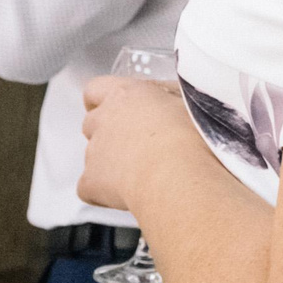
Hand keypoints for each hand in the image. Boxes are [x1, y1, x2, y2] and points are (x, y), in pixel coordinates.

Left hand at [78, 74, 198, 214]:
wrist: (180, 174)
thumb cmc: (193, 135)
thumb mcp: (188, 100)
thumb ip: (170, 95)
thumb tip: (171, 97)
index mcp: (125, 94)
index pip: (96, 89)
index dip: (104, 100)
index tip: (120, 109)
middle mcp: (103, 119)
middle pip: (93, 122)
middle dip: (110, 133)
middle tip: (140, 144)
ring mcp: (93, 151)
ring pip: (93, 156)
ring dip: (111, 163)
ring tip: (144, 172)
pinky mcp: (91, 182)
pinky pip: (90, 188)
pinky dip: (104, 193)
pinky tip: (131, 193)